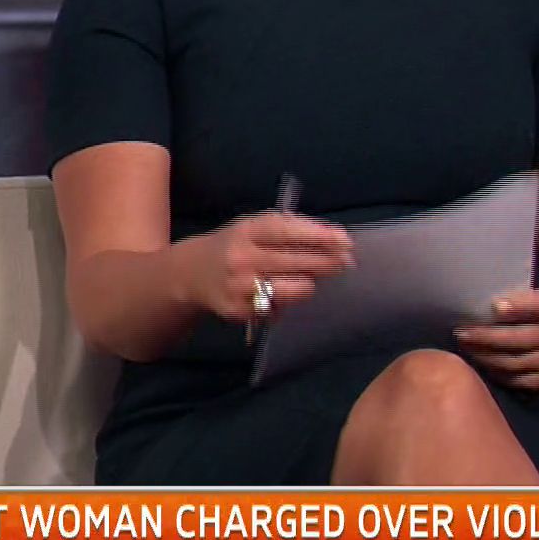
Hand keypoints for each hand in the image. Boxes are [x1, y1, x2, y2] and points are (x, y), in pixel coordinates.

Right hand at [177, 210, 352, 322]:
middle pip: (296, 262)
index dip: (319, 235)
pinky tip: (284, 292)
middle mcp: (241, 258)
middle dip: (328, 262)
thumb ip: (288, 230)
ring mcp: (240, 287)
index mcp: (247, 231)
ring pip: (294, 289)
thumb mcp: (254, 227)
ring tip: (312, 277)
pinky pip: (280, 307)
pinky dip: (288, 300)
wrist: (191, 274)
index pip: (287, 231)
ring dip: (310, 283)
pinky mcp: (240, 311)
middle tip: (347, 261)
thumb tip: (334, 240)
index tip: (345, 240)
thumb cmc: (236, 245)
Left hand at [455, 288, 538, 391]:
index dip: (517, 306)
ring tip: (466, 348)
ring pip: (511, 362)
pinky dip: (494, 372)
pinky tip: (481, 363)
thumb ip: (511, 299)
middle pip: (518, 338)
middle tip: (461, 334)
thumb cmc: (533, 315)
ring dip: (484, 356)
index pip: (537, 304)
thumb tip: (475, 303)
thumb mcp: (530, 299)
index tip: (494, 306)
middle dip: (486, 337)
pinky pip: (513, 379)